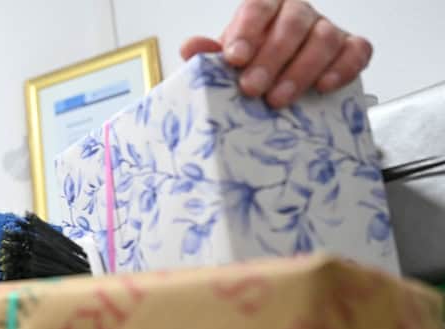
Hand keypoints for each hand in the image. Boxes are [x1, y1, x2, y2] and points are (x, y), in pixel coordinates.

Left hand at [179, 0, 372, 107]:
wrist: (278, 82)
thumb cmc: (251, 68)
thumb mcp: (227, 62)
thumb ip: (209, 54)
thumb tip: (191, 48)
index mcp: (266, 8)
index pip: (258, 8)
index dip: (247, 32)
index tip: (234, 59)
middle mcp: (298, 13)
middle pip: (292, 24)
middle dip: (271, 58)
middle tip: (252, 88)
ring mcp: (327, 29)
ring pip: (324, 38)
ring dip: (300, 71)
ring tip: (278, 100)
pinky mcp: (351, 48)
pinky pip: (357, 51)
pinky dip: (343, 68)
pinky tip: (324, 87)